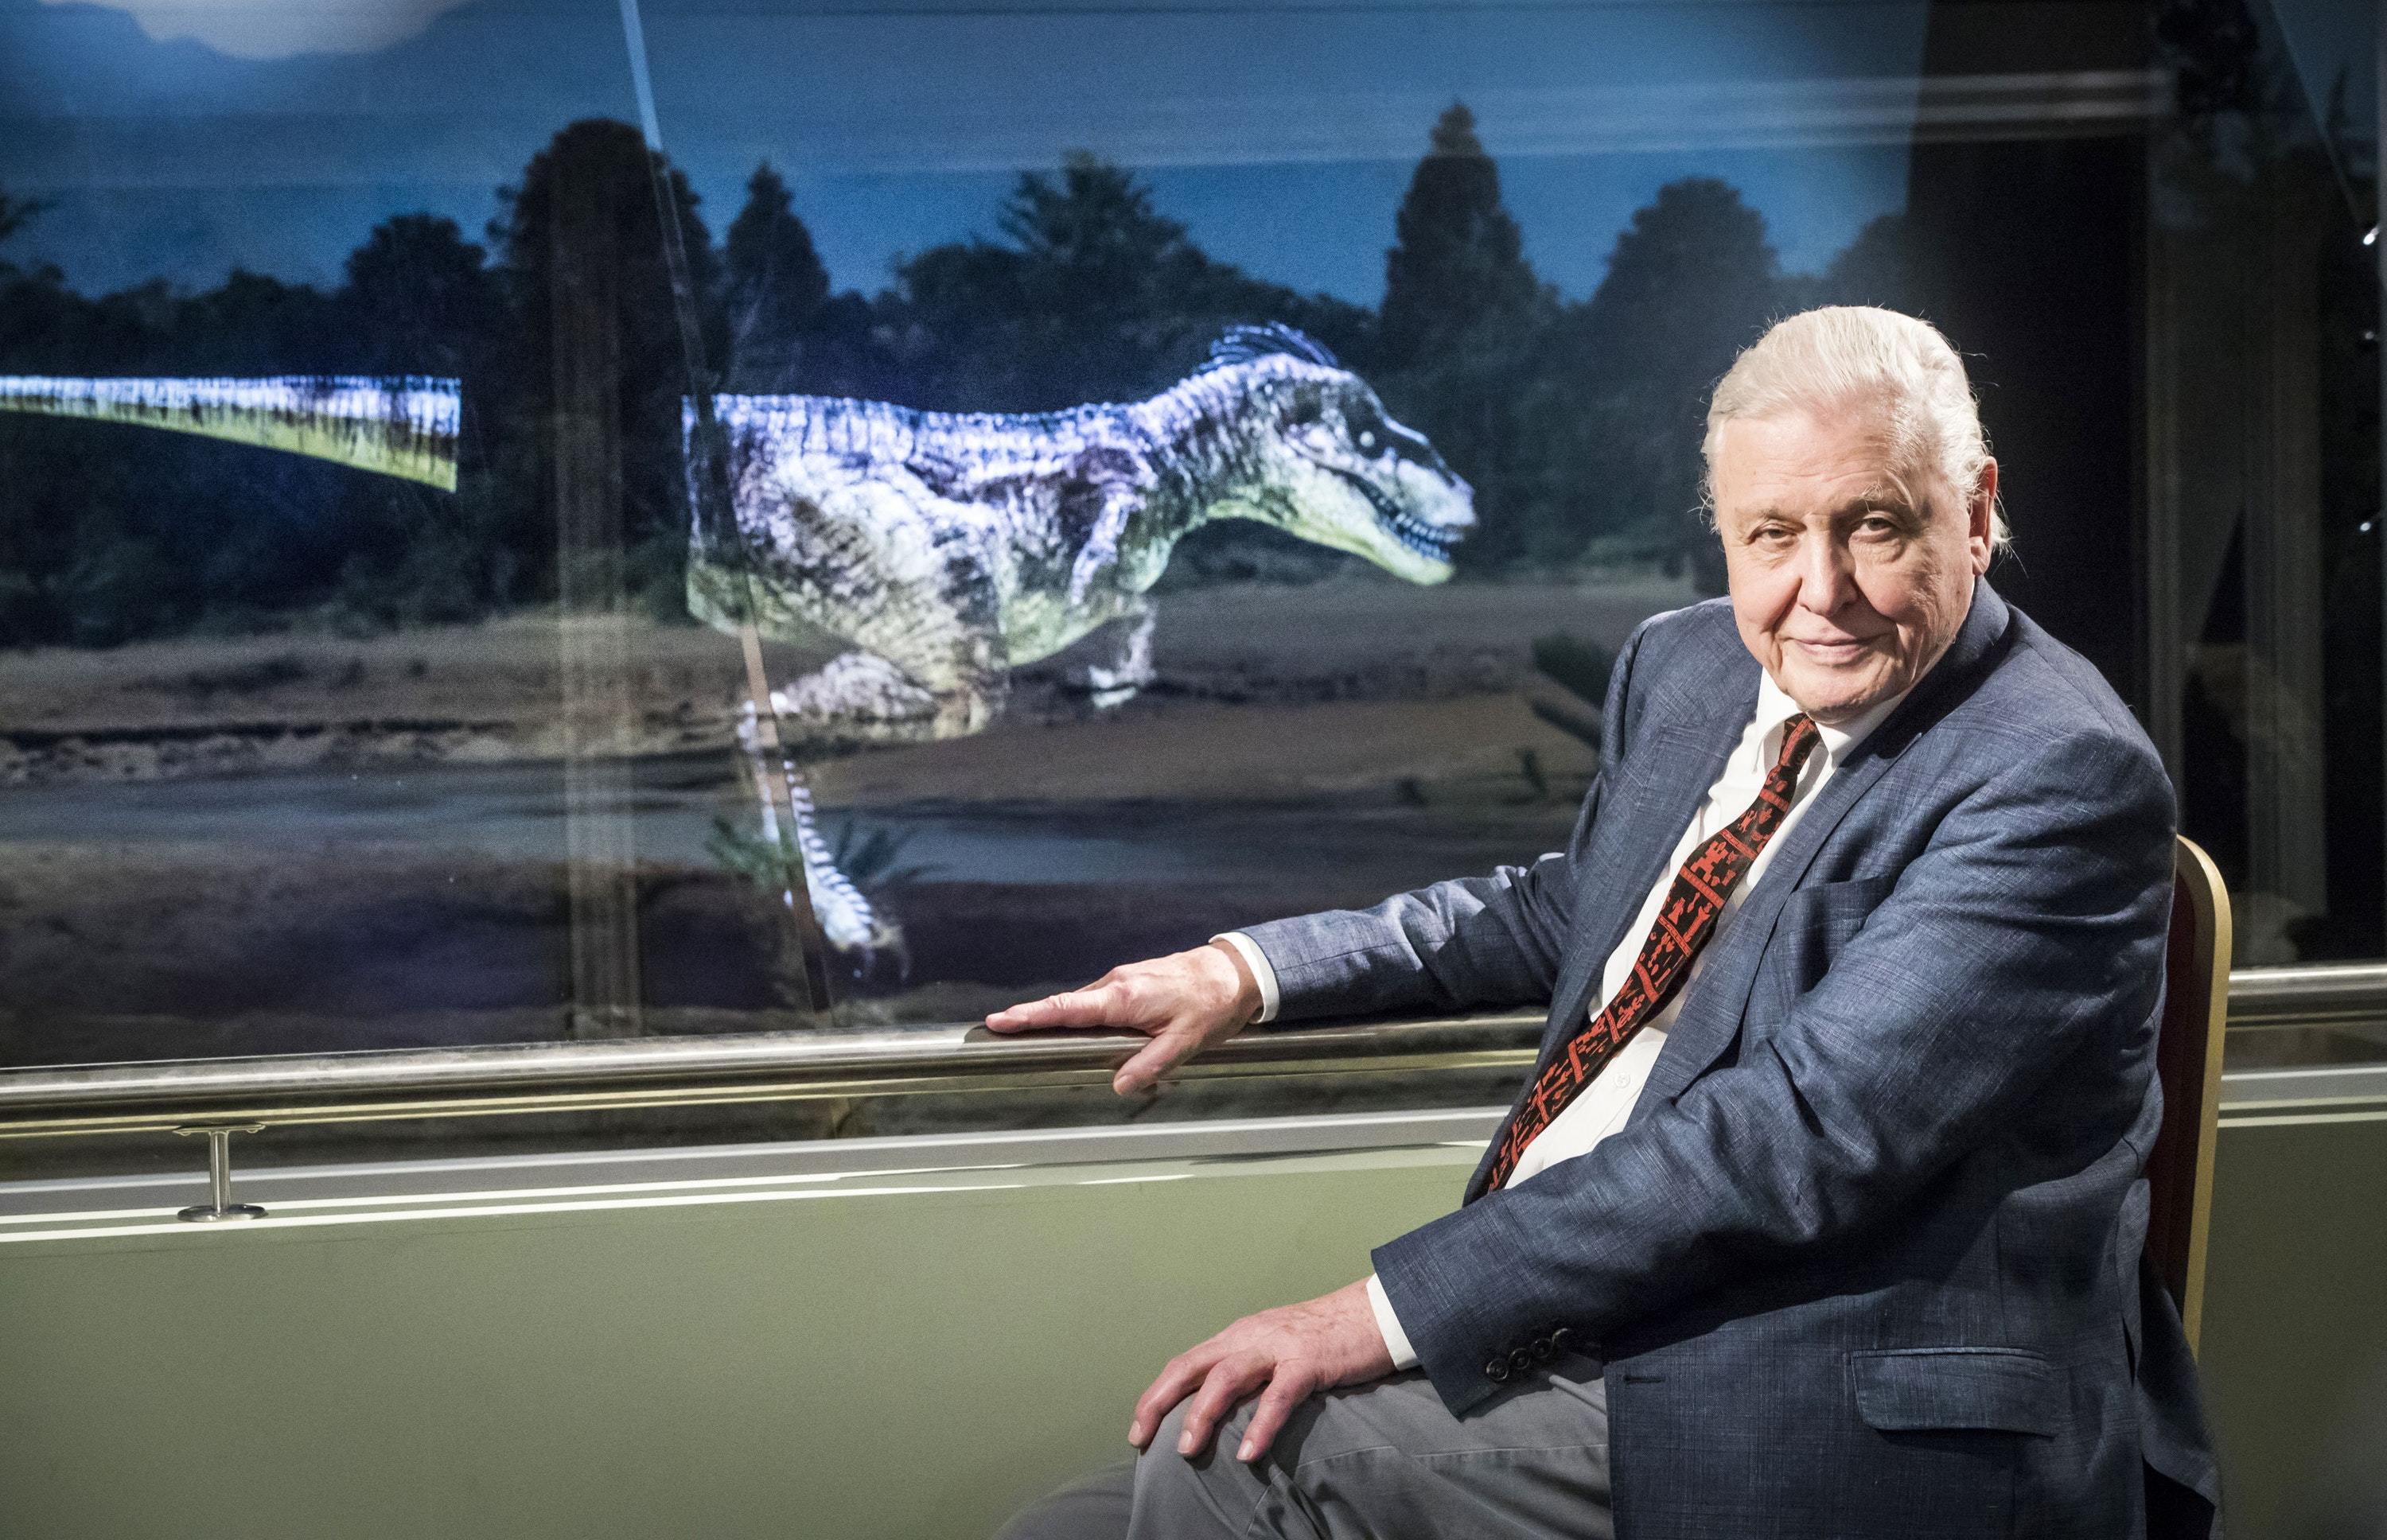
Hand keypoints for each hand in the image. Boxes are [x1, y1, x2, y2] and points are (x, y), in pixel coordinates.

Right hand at [984, 940, 1262, 1094]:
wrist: (1235, 972)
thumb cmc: (1212, 1004)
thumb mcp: (1185, 1041)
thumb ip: (1151, 1063)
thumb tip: (1120, 1085)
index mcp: (1124, 997)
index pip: (1067, 1009)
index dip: (1031, 1016)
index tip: (998, 1021)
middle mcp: (1117, 983)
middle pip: (1065, 1004)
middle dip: (1031, 1016)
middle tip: (998, 1029)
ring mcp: (1123, 979)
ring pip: (1082, 1002)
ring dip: (1055, 1015)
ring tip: (1024, 1030)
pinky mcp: (1132, 982)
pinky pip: (1098, 999)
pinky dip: (1079, 1011)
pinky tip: (1074, 1026)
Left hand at [1129, 1279, 1393, 1463]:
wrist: (1375, 1313)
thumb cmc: (1325, 1338)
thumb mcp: (1275, 1349)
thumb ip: (1249, 1373)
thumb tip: (1221, 1412)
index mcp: (1239, 1336)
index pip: (1185, 1364)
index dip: (1156, 1395)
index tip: (1138, 1429)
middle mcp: (1249, 1337)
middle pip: (1190, 1367)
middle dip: (1159, 1401)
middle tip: (1141, 1438)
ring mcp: (1278, 1347)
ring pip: (1226, 1378)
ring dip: (1202, 1414)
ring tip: (1187, 1450)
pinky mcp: (1309, 1361)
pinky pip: (1279, 1395)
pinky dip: (1260, 1424)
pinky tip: (1247, 1452)